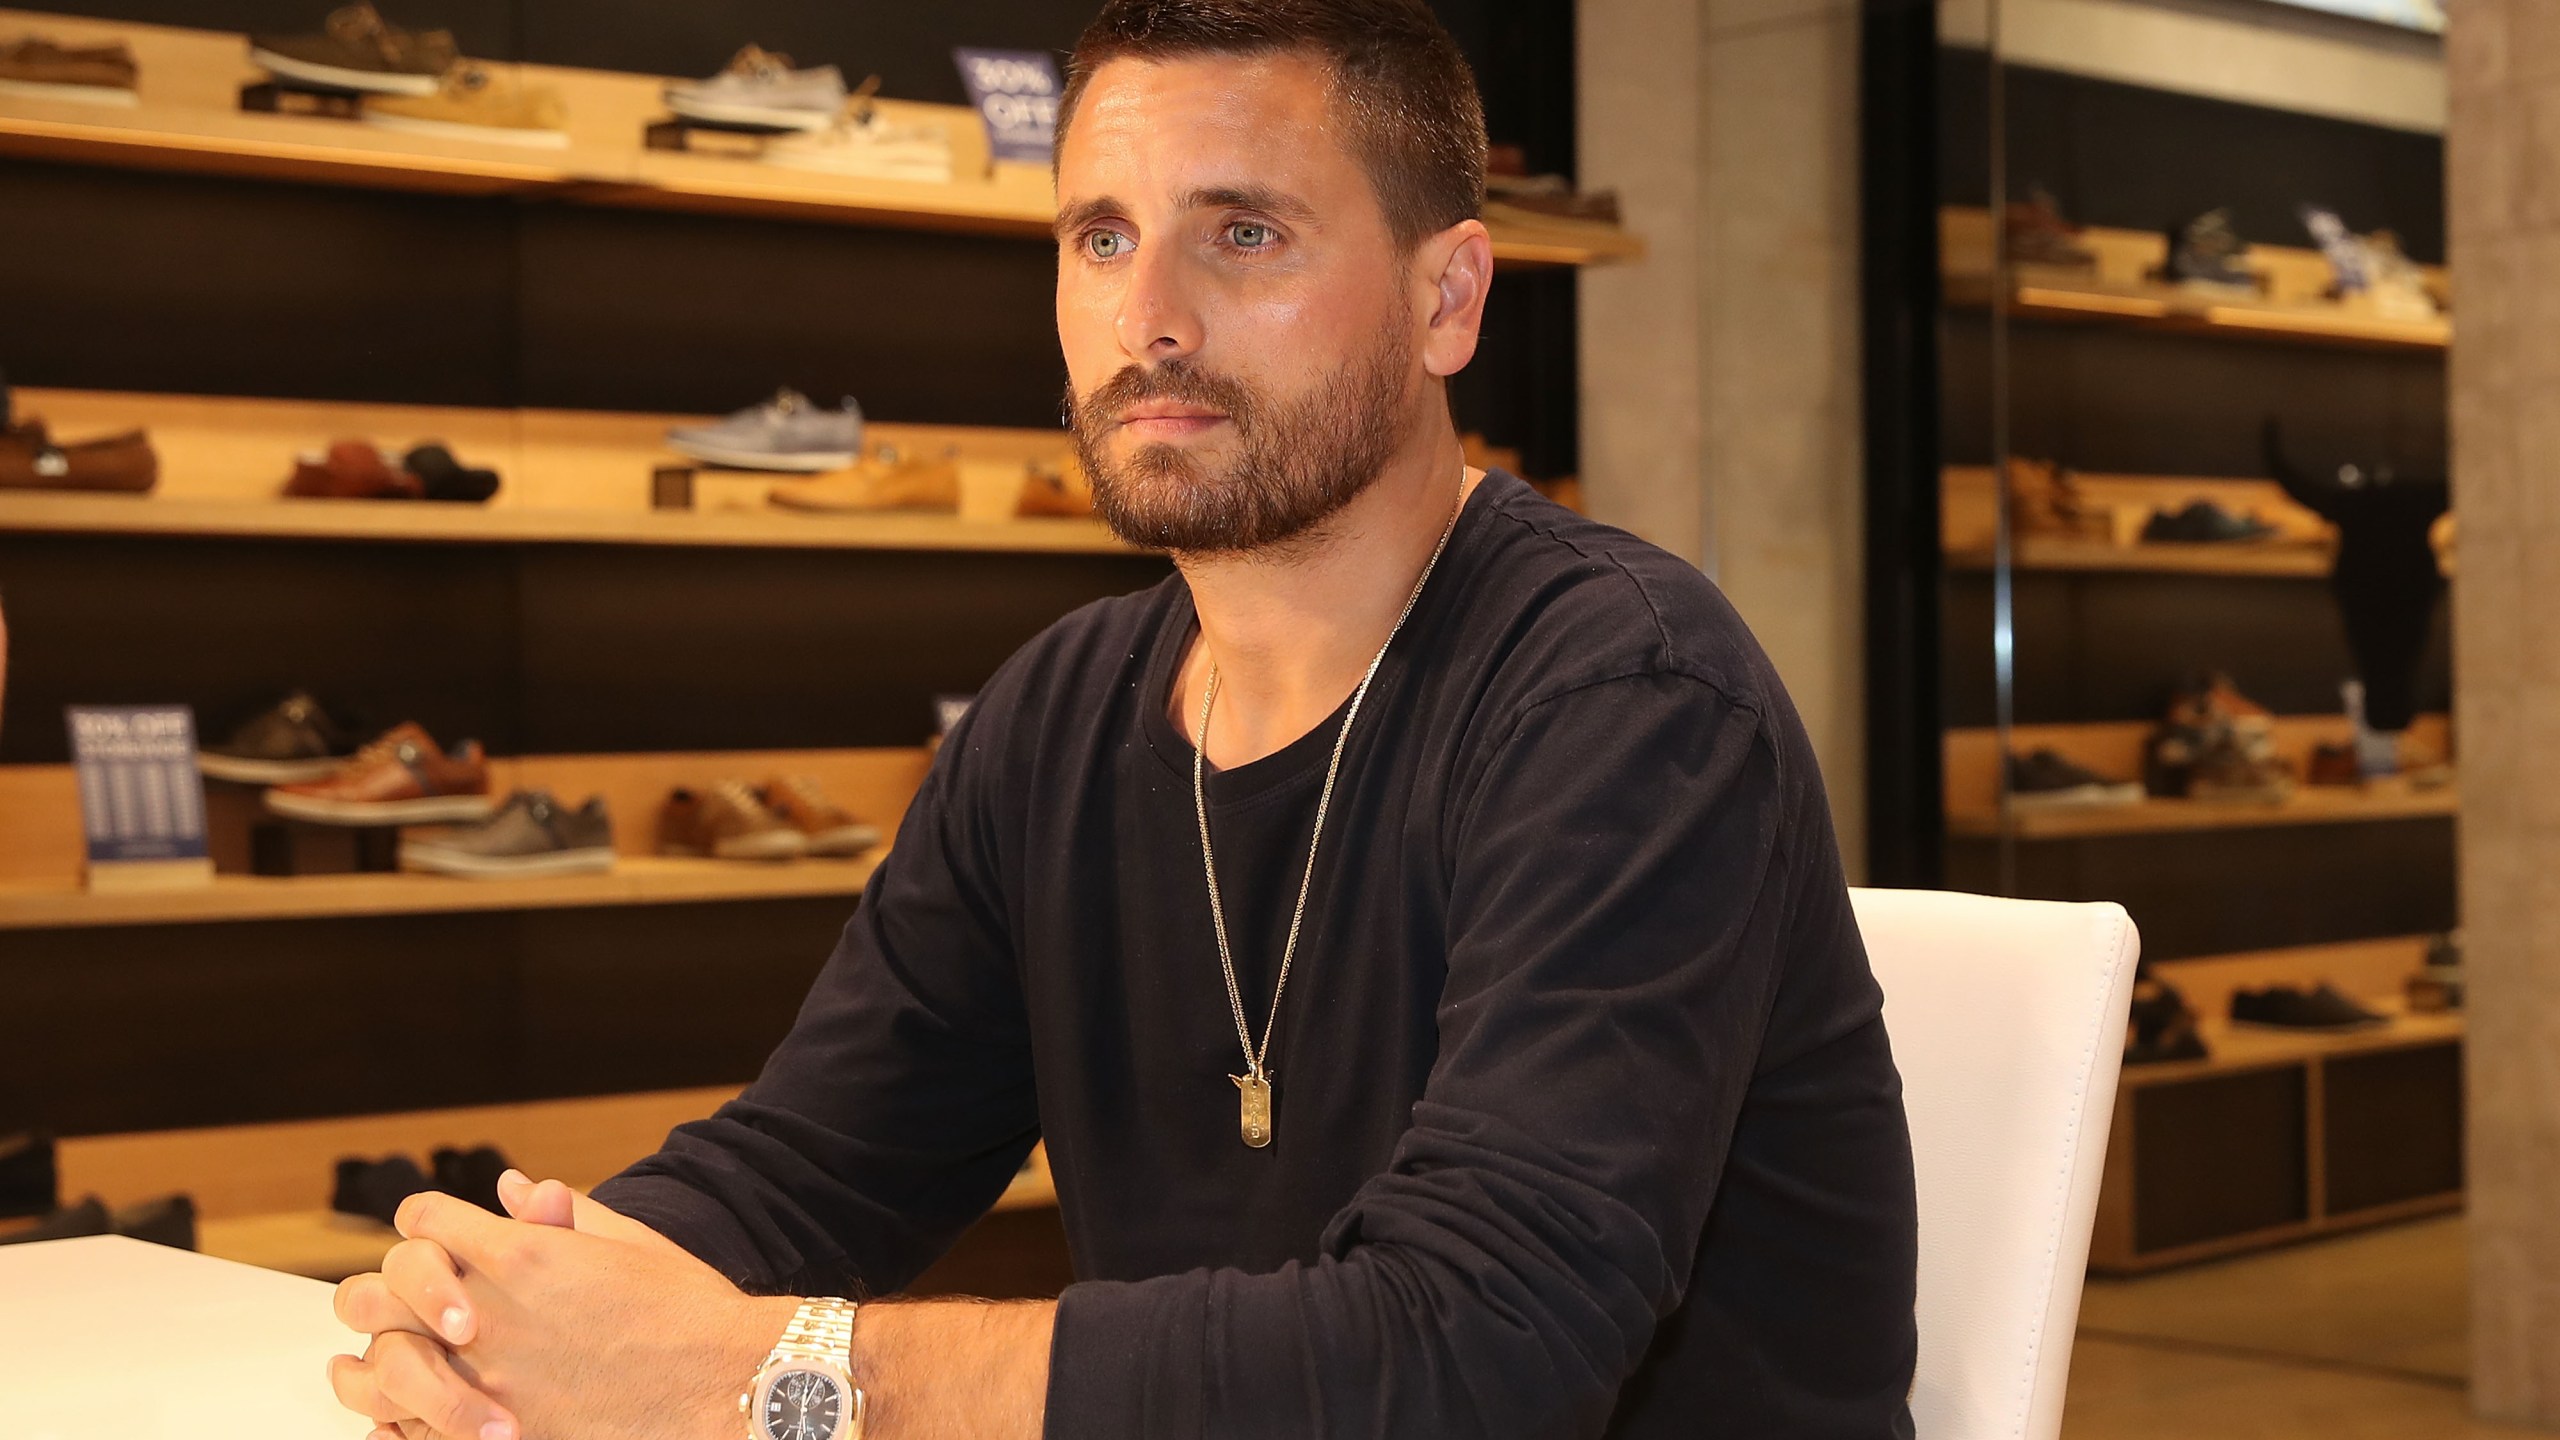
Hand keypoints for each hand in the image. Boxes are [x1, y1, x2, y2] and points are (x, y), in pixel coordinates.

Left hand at [331, 1172, 779, 1439]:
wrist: (724, 1384)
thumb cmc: (686, 1311)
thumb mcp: (628, 1244)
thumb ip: (561, 1214)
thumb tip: (512, 1187)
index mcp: (520, 1254)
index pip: (424, 1220)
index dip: (426, 1224)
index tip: (437, 1239)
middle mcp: (488, 1315)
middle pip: (377, 1290)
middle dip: (382, 1292)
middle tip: (394, 1305)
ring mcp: (484, 1383)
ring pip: (375, 1370)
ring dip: (371, 1365)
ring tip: (374, 1371)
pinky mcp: (493, 1439)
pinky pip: (405, 1434)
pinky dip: (394, 1427)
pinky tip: (400, 1424)